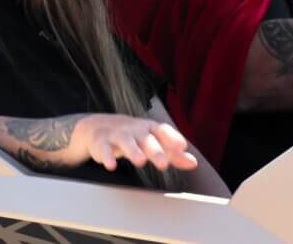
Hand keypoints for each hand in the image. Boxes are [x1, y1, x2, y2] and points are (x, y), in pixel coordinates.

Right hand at [75, 114, 197, 171]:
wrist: (98, 127)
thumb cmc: (133, 136)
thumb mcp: (153, 141)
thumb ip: (173, 153)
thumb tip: (194, 163)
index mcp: (149, 128)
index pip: (163, 130)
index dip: (172, 137)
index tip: (182, 146)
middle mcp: (135, 129)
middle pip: (146, 138)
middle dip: (155, 150)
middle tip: (164, 164)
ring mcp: (118, 135)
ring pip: (126, 142)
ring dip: (133, 151)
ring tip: (140, 161)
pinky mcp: (101, 143)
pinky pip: (104, 149)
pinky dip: (107, 156)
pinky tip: (111, 165)